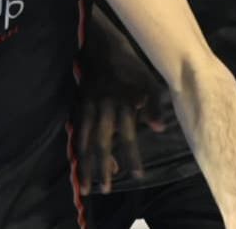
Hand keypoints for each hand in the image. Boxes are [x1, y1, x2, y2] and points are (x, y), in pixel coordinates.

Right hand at [76, 12, 167, 193]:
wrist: (101, 47)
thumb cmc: (131, 67)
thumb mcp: (150, 81)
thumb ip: (155, 105)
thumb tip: (160, 128)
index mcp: (124, 104)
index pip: (128, 137)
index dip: (132, 157)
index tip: (137, 175)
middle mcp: (105, 109)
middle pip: (103, 144)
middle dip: (104, 168)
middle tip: (106, 189)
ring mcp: (88, 108)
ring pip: (86, 142)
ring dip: (87, 164)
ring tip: (88, 186)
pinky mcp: (77, 106)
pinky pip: (75, 132)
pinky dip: (77, 149)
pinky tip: (78, 162)